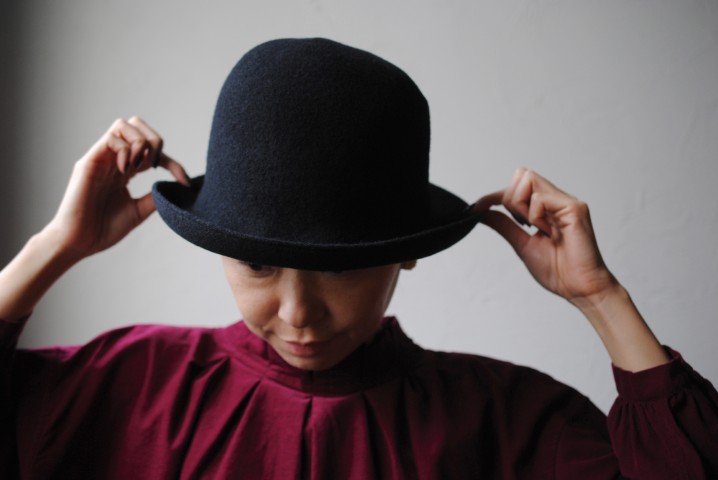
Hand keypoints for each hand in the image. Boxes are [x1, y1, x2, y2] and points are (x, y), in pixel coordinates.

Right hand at [45, 117, 190, 262]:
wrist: (78, 243)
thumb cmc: (103, 229)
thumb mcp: (138, 211)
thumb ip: (155, 197)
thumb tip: (177, 187)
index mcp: (125, 171)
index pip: (153, 152)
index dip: (172, 163)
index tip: (185, 182)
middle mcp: (113, 160)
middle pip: (136, 125)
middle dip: (154, 140)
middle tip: (153, 166)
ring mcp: (101, 159)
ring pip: (124, 125)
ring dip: (140, 143)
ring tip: (138, 168)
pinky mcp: (89, 162)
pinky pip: (111, 139)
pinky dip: (125, 150)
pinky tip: (124, 171)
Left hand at [473, 168, 616, 304]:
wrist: (580, 289)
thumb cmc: (558, 271)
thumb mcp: (522, 244)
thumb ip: (504, 225)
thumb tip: (482, 212)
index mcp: (547, 208)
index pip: (517, 185)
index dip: (494, 195)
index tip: (477, 208)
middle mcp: (557, 200)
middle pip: (522, 174)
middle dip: (510, 198)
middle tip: (521, 224)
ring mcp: (567, 202)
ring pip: (528, 179)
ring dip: (521, 206)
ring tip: (537, 229)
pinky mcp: (574, 208)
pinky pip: (540, 198)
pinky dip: (535, 216)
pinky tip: (548, 232)